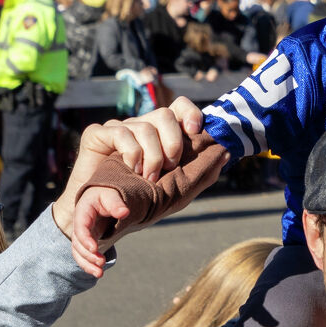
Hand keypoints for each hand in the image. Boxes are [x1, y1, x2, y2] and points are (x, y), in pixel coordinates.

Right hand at [53, 97, 215, 273]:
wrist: (99, 218)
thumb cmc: (138, 202)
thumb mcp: (174, 191)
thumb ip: (199, 174)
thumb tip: (227, 154)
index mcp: (160, 134)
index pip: (179, 108)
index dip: (191, 113)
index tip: (197, 131)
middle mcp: (141, 126)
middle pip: (165, 114)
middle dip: (174, 142)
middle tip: (170, 167)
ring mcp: (119, 128)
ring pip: (145, 126)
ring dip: (152, 155)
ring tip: (148, 177)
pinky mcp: (98, 134)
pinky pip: (121, 132)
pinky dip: (132, 152)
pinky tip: (133, 169)